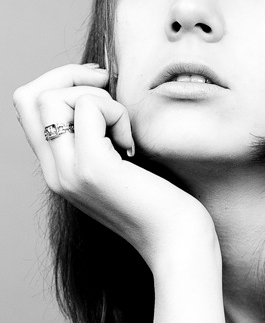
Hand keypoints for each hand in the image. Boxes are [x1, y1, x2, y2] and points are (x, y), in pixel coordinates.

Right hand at [13, 63, 218, 269]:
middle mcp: (55, 172)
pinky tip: (133, 144)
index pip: (28, 108)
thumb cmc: (163, 202)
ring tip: (124, 131)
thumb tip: (103, 87)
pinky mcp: (93, 168)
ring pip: (51, 98)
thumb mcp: (123, 164)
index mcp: (59, 170)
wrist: (177, 243)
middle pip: (29, 97)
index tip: (100, 85)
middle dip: (71, 79)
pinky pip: (89, 106)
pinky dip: (116, 111)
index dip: (59, 82)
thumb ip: (102, 137)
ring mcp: (69, 171)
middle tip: (111, 92)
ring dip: (96, 97)